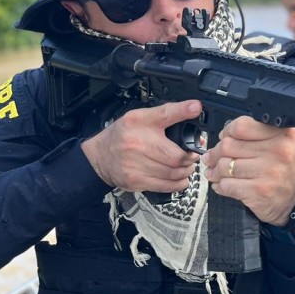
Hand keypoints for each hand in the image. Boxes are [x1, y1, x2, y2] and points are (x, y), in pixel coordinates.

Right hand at [81, 100, 201, 192]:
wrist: (98, 156)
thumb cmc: (124, 136)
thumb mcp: (140, 118)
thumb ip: (167, 114)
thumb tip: (195, 109)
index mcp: (138, 122)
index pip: (164, 113)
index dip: (182, 110)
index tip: (196, 107)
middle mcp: (136, 142)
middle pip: (176, 155)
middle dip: (190, 157)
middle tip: (192, 156)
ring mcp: (135, 164)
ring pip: (174, 172)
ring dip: (186, 171)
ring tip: (186, 166)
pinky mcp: (136, 181)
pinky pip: (166, 186)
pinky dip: (179, 183)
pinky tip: (180, 178)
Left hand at [202, 116, 294, 225]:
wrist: (293, 200)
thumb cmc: (280, 170)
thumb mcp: (278, 145)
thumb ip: (254, 135)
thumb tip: (222, 137)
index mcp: (282, 135)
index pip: (242, 126)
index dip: (228, 131)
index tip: (224, 138)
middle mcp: (278, 151)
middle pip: (229, 145)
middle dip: (215, 153)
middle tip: (211, 158)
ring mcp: (268, 172)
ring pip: (224, 166)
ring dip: (215, 171)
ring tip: (215, 173)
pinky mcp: (258, 191)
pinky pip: (226, 185)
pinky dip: (220, 186)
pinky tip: (222, 185)